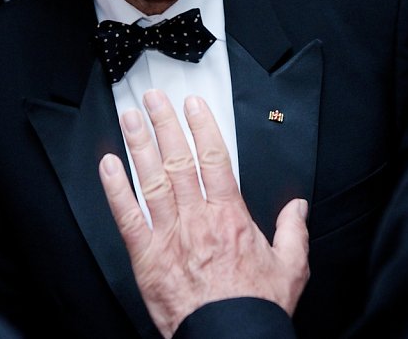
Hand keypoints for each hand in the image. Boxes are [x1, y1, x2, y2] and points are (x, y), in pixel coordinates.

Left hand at [99, 89, 309, 337]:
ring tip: (130, 119)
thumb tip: (298, 208)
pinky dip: (115, 190)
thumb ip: (293, 232)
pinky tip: (108, 166)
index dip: (202, 127)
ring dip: (139, 145)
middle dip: (164, 124)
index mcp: (230, 217)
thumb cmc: (254, 308)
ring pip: (152, 180)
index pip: (214, 159)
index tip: (193, 105)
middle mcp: (197, 219)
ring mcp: (169, 236)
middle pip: (178, 160)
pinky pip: (127, 217)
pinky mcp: (147, 257)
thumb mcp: (290, 268)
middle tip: (153, 99)